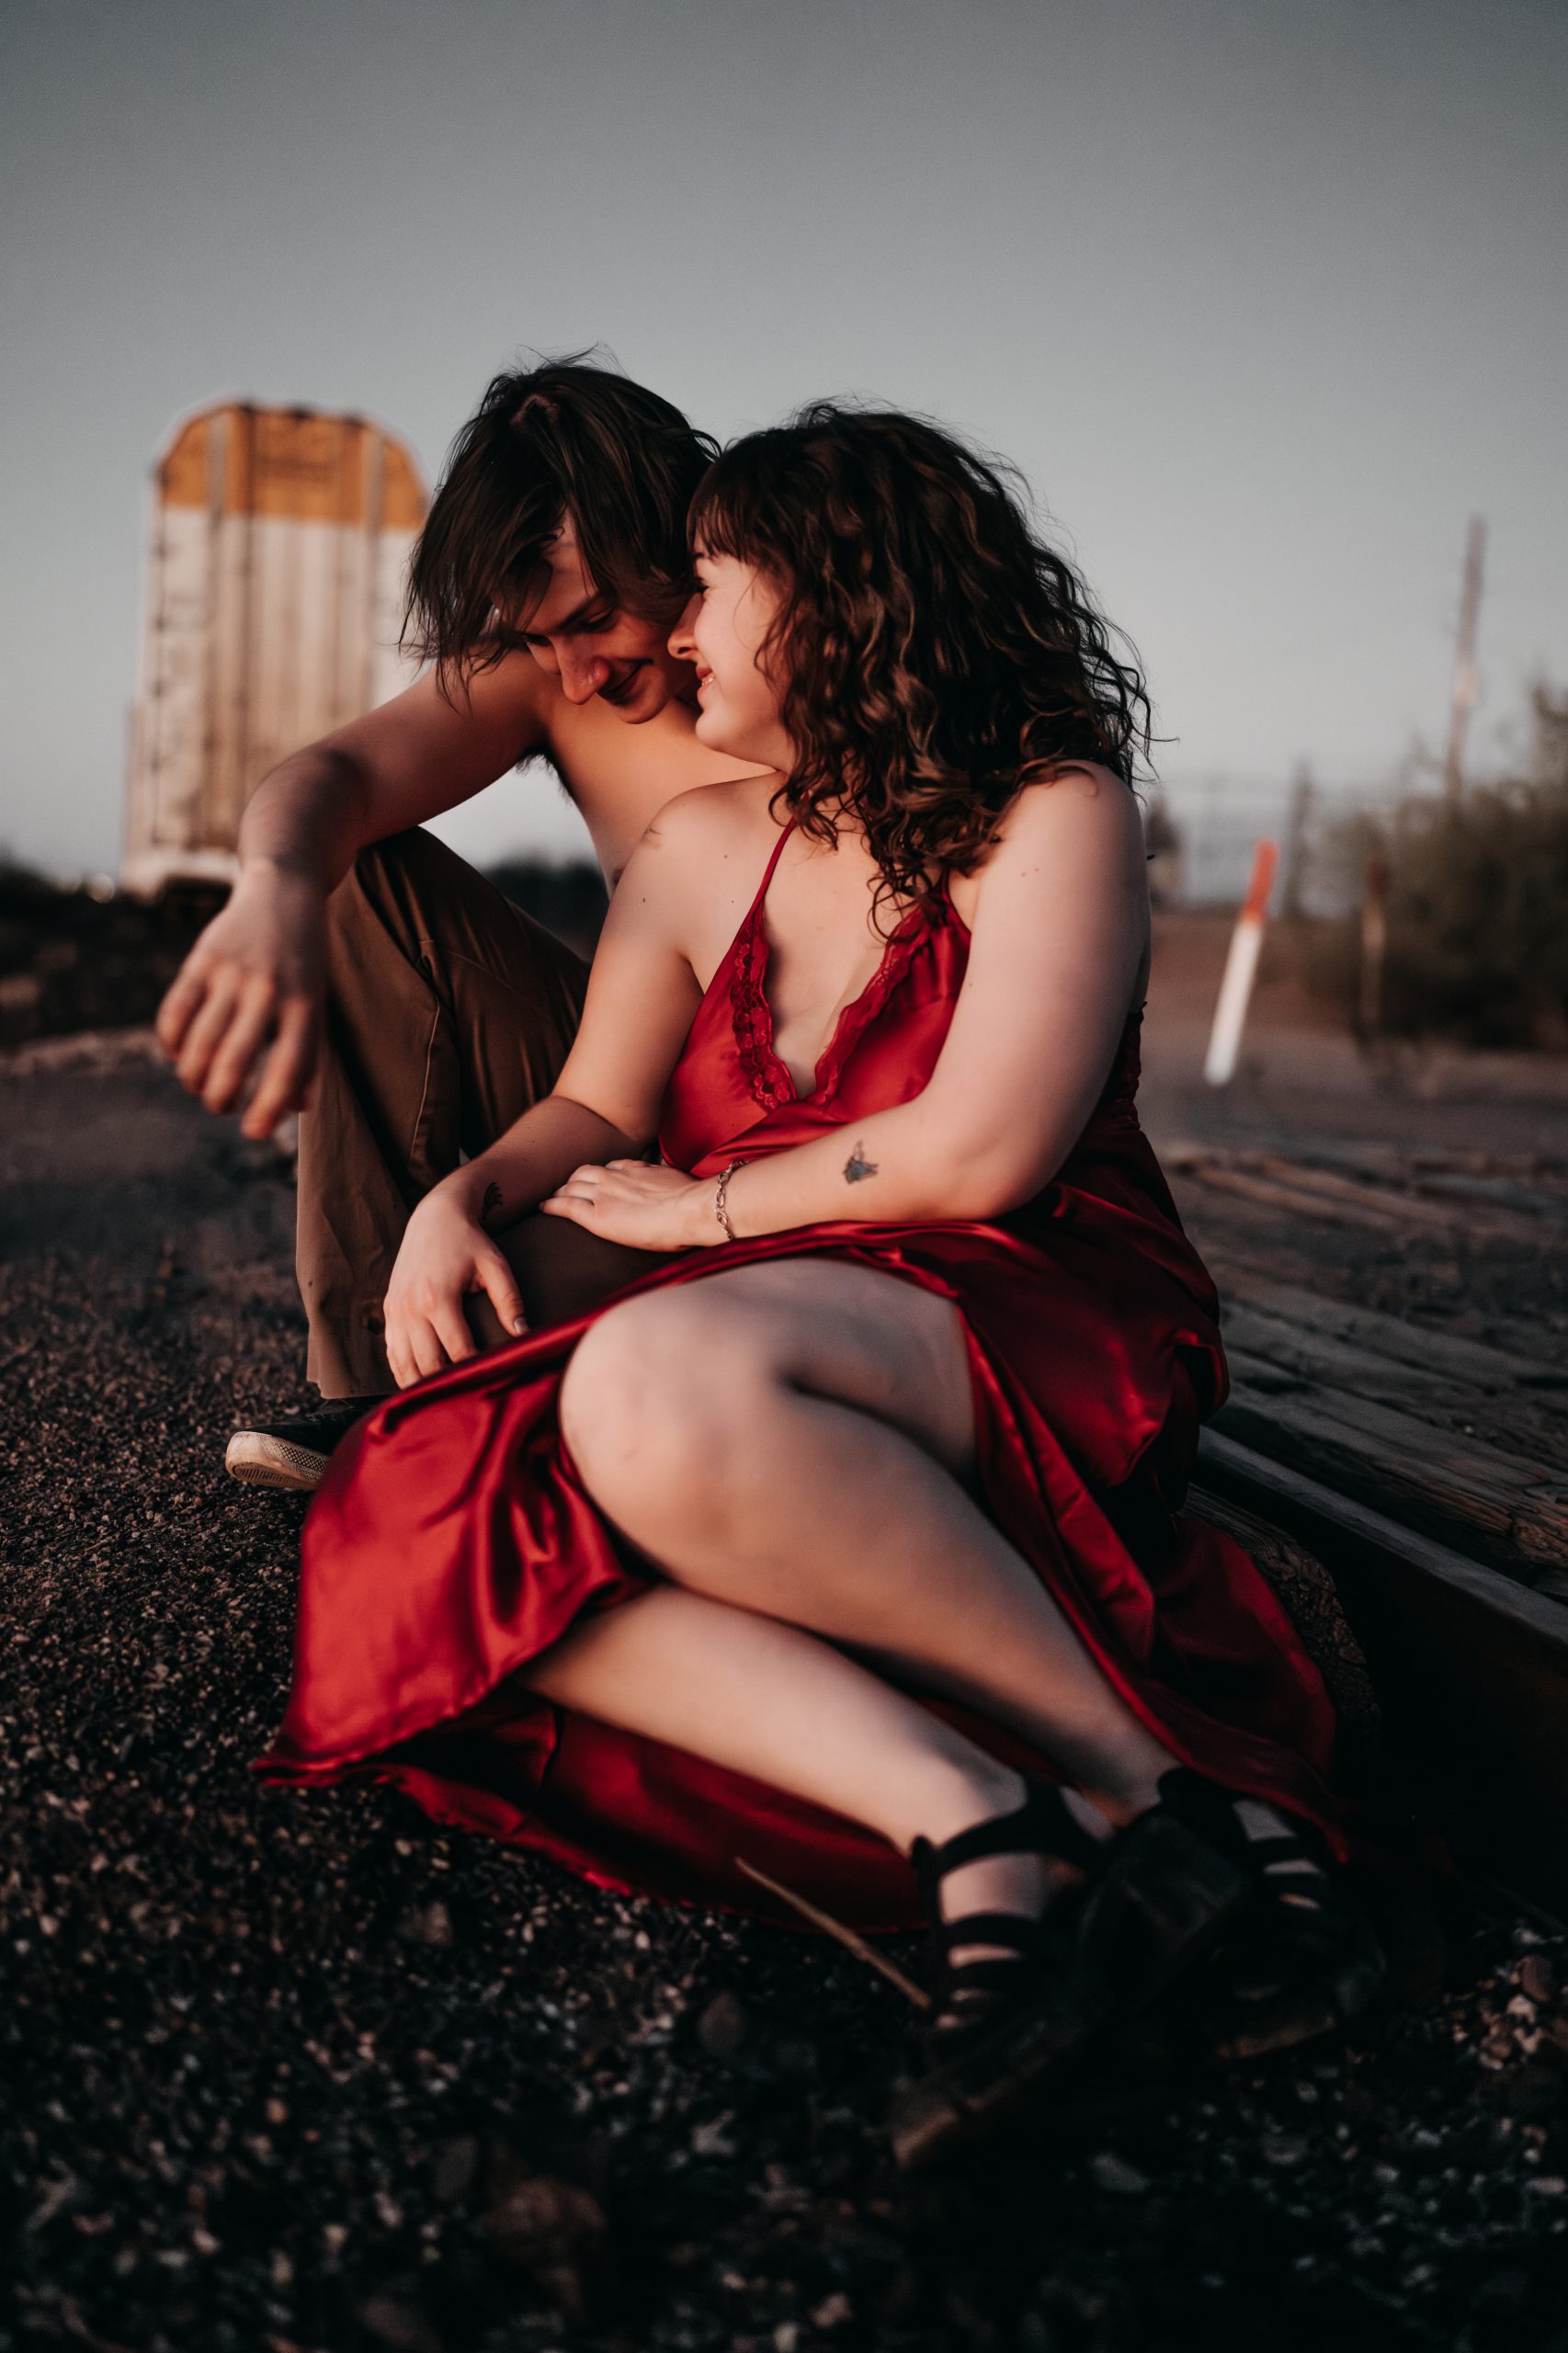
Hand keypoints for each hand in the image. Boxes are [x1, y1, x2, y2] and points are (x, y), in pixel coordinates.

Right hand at [155, 862, 325, 1138]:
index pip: (289, 1067)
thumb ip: (308, 1054)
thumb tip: (295, 1108)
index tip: (254, 1133)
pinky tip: (180, 1054)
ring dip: (195, 1079)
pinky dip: (172, 1045)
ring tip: (202, 1087)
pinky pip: (175, 1015)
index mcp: (307, 1004)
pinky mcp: (202, 959)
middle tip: (222, 1107)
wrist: (284, 889)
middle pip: (234, 1061)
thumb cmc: (305, 962)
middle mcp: (270, 988)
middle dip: (221, 1098)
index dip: (269, 1107)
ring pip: (200, 1044)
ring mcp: (232, 972)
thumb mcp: (318, 1002)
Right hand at [383, 1187, 527, 1387]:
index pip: (458, 1350)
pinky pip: (391, 1352)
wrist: (434, 1216)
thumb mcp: (494, 1265)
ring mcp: (395, 1310)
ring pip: (403, 1364)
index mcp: (438, 1297)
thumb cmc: (469, 1242)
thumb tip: (523, 1333)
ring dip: (422, 1386)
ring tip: (444, 1402)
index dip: (475, 1371)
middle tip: (468, 1403)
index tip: (491, 1383)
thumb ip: (509, 1300)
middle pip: (427, 1364)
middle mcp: (410, 1307)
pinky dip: (404, 1372)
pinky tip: (421, 1385)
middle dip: (448, 1386)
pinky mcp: (388, 1311)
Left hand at [539, 1159, 714, 1251]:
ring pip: (572, 1186)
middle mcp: (616, 1177)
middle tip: (565, 1188)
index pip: (610, 1167)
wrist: (691, 1209)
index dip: (598, 1174)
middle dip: (573, 1180)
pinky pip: (566, 1206)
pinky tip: (542, 1207)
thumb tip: (676, 1188)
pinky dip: (551, 1205)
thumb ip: (668, 1183)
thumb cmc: (695, 1201)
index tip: (594, 1179)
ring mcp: (604, 1194)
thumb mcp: (680, 1183)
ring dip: (560, 1191)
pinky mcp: (598, 1215)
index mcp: (637, 1169)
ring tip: (552, 1198)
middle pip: (585, 1173)